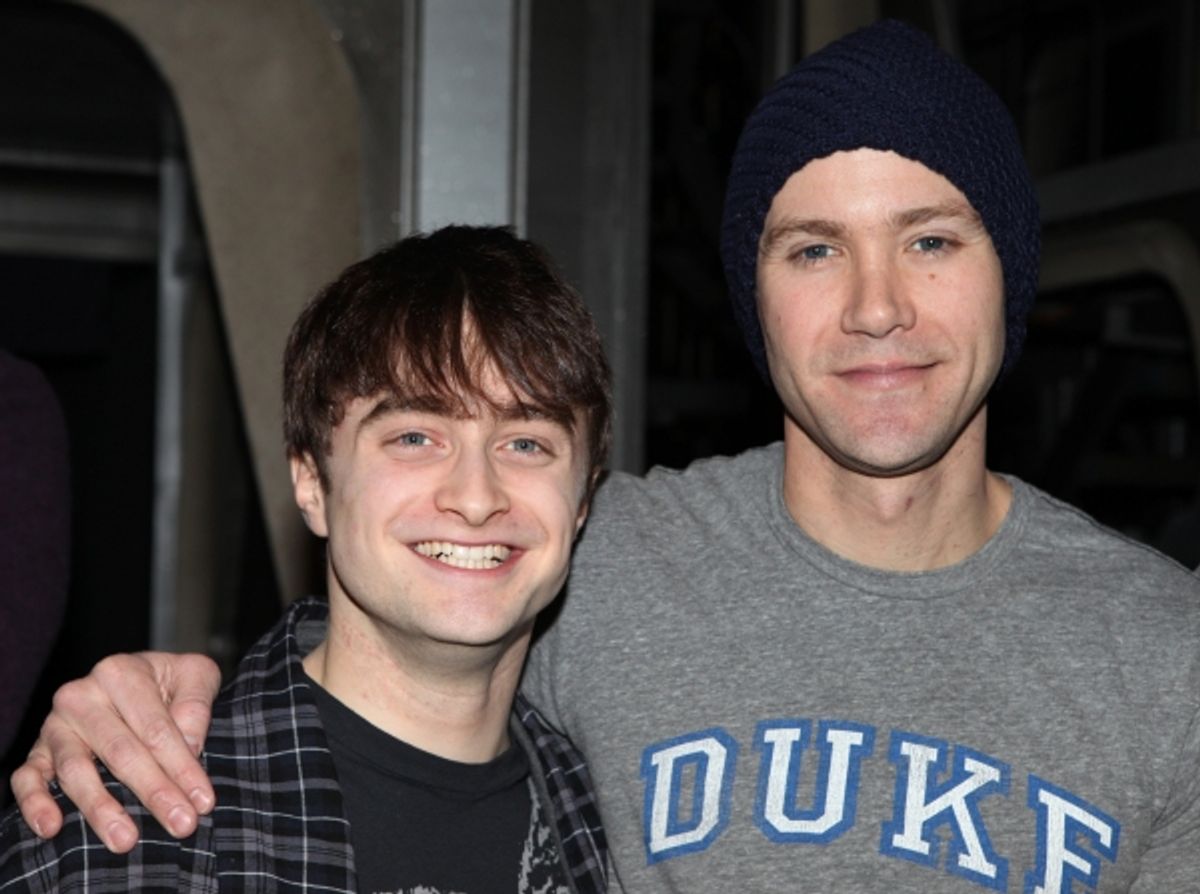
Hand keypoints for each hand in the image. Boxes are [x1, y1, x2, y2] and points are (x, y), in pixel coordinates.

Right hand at [9, 651, 220, 852]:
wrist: (140, 679)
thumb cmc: (171, 682)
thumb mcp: (196, 675)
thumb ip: (196, 705)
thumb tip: (188, 749)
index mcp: (122, 673)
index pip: (156, 729)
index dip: (182, 767)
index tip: (203, 802)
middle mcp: (82, 696)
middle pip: (120, 752)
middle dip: (154, 792)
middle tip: (181, 824)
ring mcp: (56, 724)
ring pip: (74, 770)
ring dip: (100, 808)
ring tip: (126, 840)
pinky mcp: (38, 750)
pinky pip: (27, 777)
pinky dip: (35, 802)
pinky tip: (52, 827)